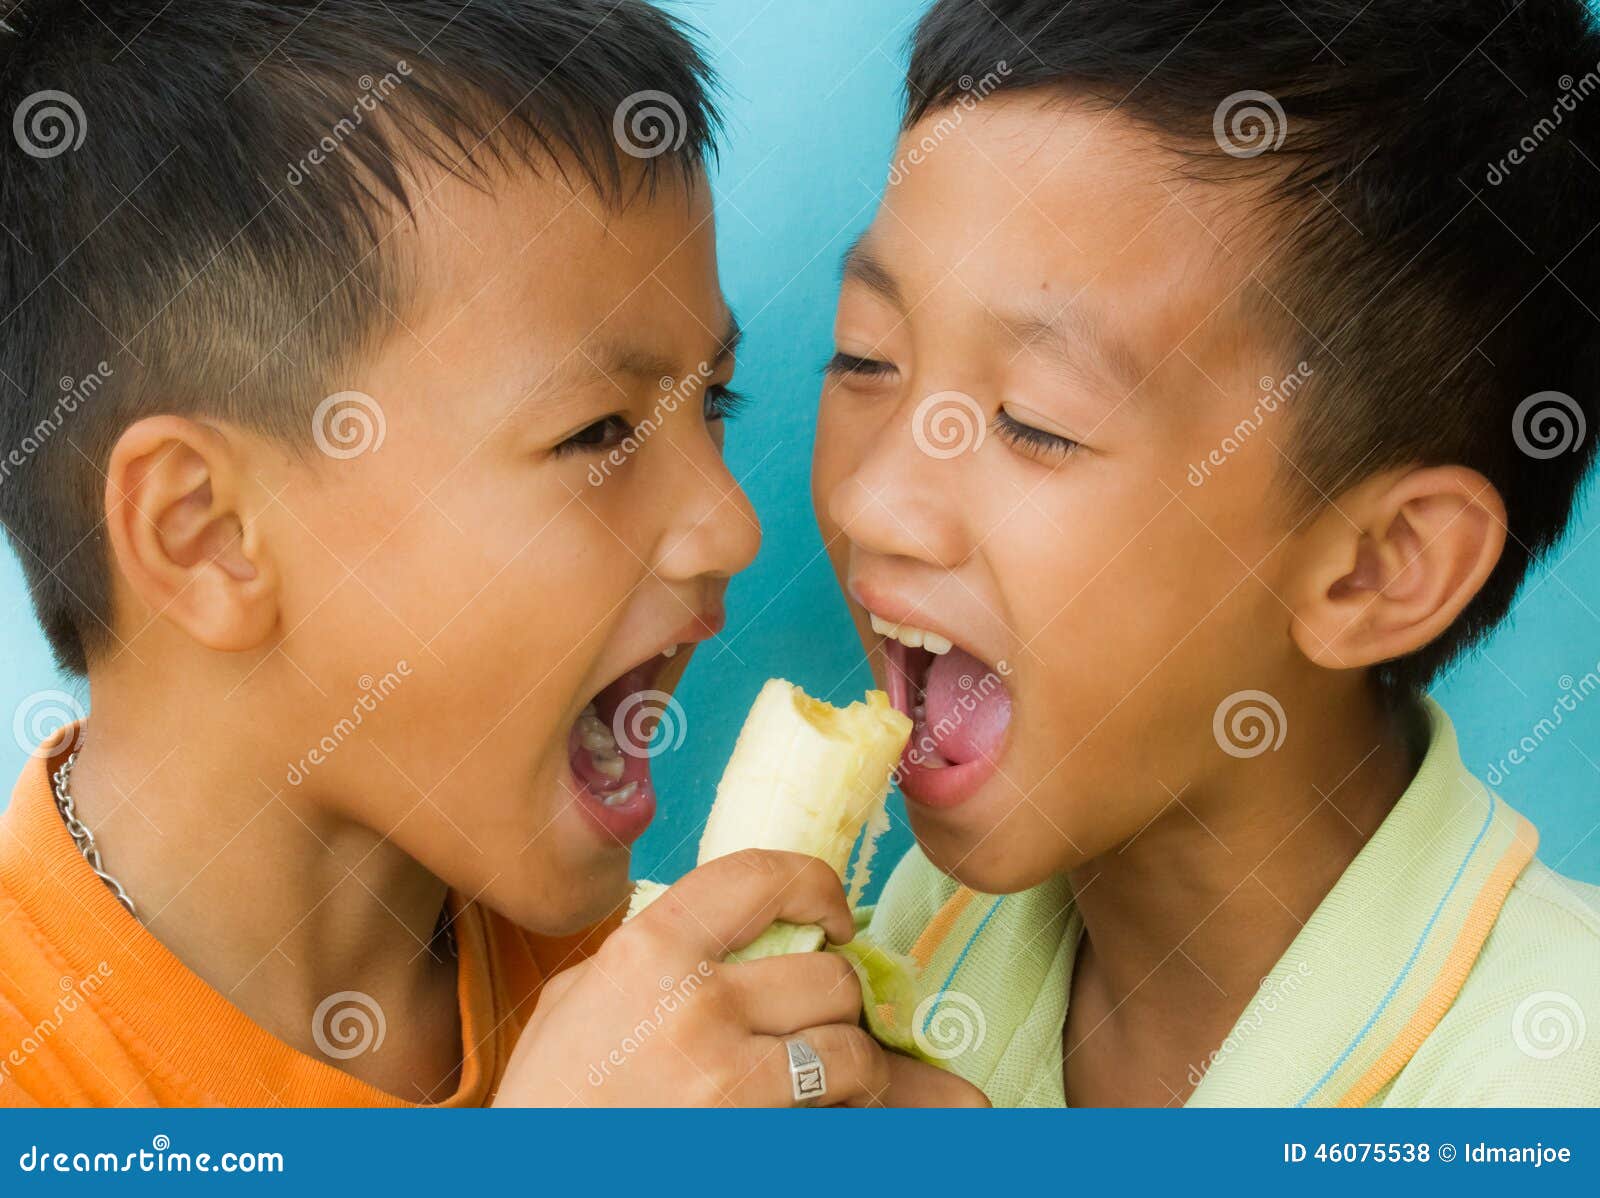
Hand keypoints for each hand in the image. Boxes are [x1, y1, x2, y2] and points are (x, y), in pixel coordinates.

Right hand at [494, 849, 912, 1105]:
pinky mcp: (754, 1143)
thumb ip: (653, 953)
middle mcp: (694, 1004)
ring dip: (848, 1062)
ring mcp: (728, 1080)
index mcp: (648, 950)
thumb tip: (726, 929)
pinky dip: (842, 1117)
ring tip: (826, 1072)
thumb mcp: (578, 996)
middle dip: (836, 999)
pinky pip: (837, 1118)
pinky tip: (815, 1118)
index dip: (817, 886)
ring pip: (849, 1049)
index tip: (832, 917)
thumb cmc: (549, 1099)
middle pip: (830, 975)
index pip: (762, 877)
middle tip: (818, 1017)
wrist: (533, 1184)